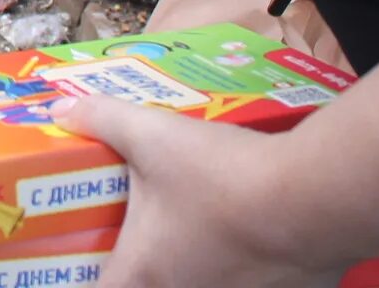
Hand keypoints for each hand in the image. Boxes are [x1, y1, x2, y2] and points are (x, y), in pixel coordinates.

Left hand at [53, 98, 367, 286]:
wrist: (315, 200)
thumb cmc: (224, 175)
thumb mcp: (152, 134)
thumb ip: (103, 119)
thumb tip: (63, 108)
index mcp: (144, 274)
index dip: (83, 281)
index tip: (84, 263)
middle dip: (141, 270)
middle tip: (138, 241)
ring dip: (193, 270)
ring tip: (196, 234)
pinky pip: (246, 286)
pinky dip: (242, 270)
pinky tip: (246, 238)